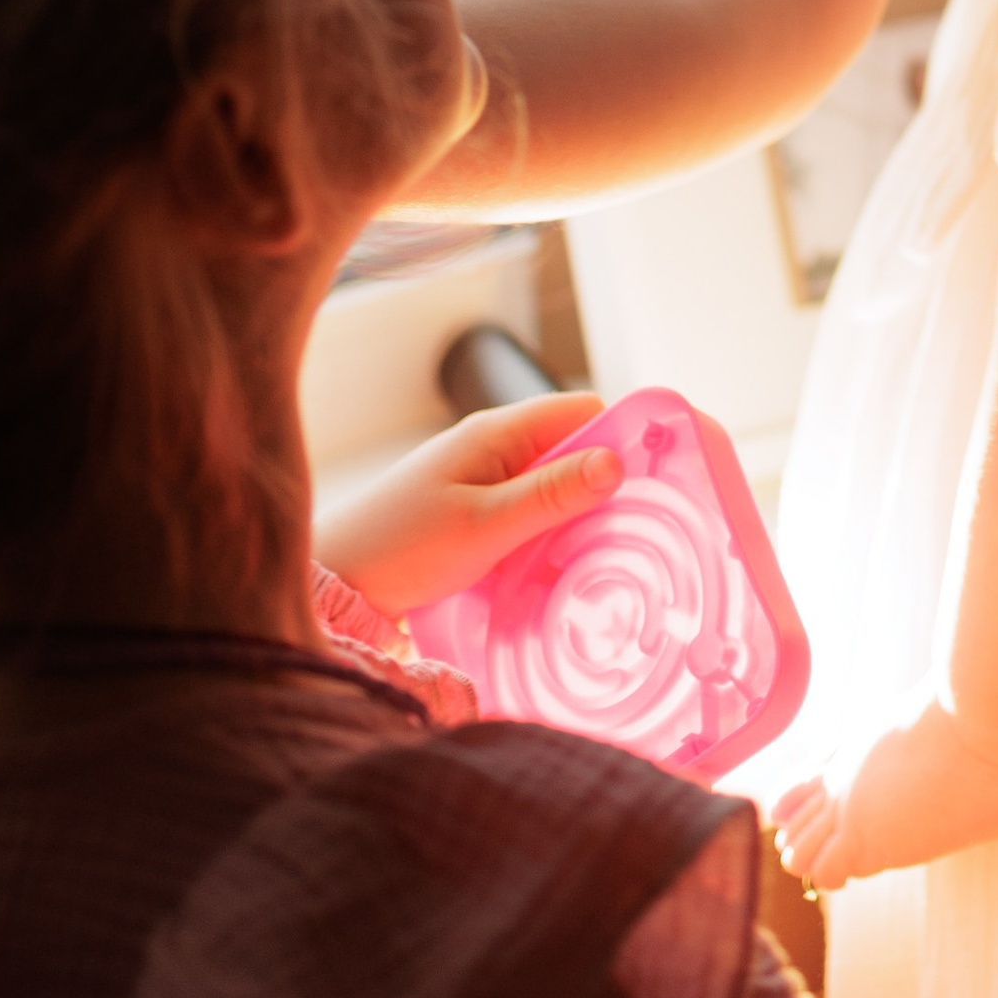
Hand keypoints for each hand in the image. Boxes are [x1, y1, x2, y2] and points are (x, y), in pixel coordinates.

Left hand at [317, 392, 620, 616]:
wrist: (334, 584)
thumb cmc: (400, 548)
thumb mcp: (485, 525)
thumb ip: (550, 495)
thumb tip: (616, 461)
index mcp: (499, 433)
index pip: (583, 413)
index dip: (625, 436)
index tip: (663, 477)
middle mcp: (495, 448)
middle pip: (575, 451)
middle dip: (609, 484)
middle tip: (643, 529)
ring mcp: (484, 481)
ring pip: (556, 487)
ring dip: (580, 516)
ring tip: (609, 554)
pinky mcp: (476, 515)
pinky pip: (532, 514)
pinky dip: (552, 536)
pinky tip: (563, 568)